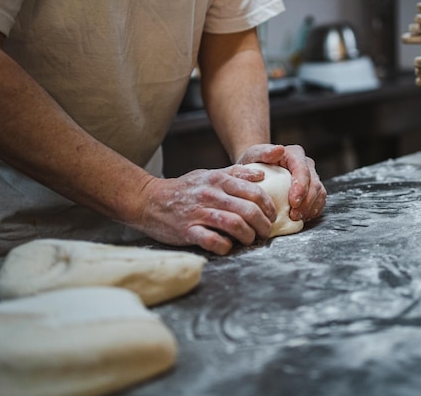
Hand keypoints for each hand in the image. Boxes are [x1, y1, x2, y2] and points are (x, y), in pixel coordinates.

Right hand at [128, 166, 276, 254]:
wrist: (149, 200)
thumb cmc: (184, 189)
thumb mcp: (208, 175)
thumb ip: (234, 174)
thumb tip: (261, 174)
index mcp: (218, 180)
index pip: (254, 192)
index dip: (268, 206)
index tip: (271, 215)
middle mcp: (210, 195)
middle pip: (249, 210)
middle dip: (263, 225)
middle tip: (265, 231)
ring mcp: (199, 213)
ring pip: (235, 225)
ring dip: (248, 236)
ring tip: (250, 239)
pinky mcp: (188, 231)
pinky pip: (213, 241)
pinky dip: (225, 246)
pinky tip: (228, 246)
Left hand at [236, 144, 326, 222]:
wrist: (256, 172)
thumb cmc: (253, 163)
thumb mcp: (253, 155)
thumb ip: (264, 152)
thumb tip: (279, 149)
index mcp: (295, 154)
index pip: (303, 170)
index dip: (301, 187)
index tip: (293, 203)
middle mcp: (306, 164)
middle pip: (314, 184)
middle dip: (307, 202)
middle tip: (294, 216)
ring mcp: (311, 177)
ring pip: (320, 193)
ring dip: (310, 208)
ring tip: (296, 219)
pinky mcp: (313, 190)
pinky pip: (319, 202)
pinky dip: (312, 211)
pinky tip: (301, 218)